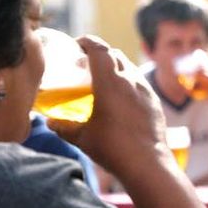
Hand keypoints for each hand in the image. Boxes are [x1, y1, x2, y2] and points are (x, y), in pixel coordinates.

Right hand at [48, 35, 168, 175]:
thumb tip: (51, 123)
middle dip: (101, 54)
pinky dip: (129, 83)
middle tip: (87, 64)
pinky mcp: (155, 103)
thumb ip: (64, 128)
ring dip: (116, 68)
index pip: (100, 49)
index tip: (77, 44)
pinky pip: (141, 84)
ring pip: (130, 68)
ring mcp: (146, 91)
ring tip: (104, 80)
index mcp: (111, 82)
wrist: (149, 165)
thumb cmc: (113, 149)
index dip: (88, 42)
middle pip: (115, 55)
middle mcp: (131, 81)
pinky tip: (122, 98)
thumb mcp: (82, 138)